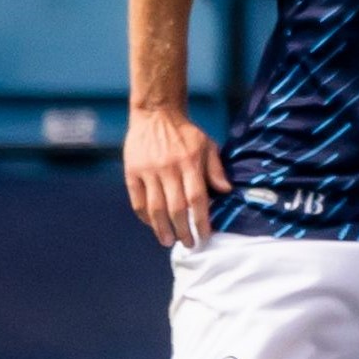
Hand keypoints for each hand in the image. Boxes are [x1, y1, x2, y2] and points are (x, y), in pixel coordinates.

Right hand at [122, 97, 230, 247]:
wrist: (156, 114)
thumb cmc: (186, 133)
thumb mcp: (207, 146)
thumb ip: (216, 169)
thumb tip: (227, 192)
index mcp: (190, 163)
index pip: (197, 199)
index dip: (201, 220)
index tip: (204, 236)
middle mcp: (168, 169)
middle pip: (175, 208)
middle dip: (182, 230)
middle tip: (188, 244)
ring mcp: (148, 171)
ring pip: (154, 207)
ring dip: (161, 228)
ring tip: (167, 241)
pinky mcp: (132, 172)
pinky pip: (137, 199)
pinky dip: (144, 215)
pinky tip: (151, 224)